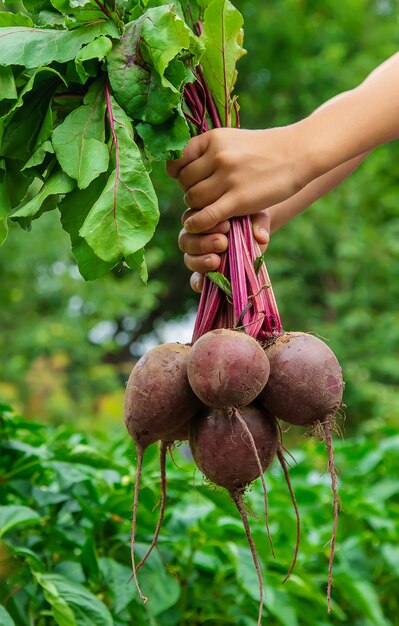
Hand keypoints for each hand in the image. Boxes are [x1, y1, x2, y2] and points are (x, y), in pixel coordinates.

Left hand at [167, 126, 307, 233]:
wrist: (298, 153)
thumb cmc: (264, 150)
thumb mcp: (232, 140)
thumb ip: (208, 152)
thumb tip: (178, 167)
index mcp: (213, 138)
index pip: (177, 160)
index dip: (179, 174)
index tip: (189, 179)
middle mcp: (217, 155)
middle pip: (185, 183)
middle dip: (190, 192)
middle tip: (206, 196)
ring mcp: (227, 177)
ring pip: (193, 200)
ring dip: (198, 208)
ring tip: (212, 206)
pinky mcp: (238, 199)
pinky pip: (206, 216)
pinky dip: (198, 224)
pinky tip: (199, 225)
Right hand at [179, 210, 270, 291]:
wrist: (257, 236)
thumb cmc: (252, 220)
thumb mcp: (256, 218)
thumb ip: (258, 224)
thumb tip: (261, 238)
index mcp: (200, 218)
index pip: (191, 220)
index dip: (206, 224)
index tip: (227, 225)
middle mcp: (194, 236)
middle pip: (185, 241)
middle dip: (203, 243)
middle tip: (223, 243)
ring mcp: (198, 256)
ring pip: (188, 259)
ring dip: (201, 261)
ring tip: (216, 261)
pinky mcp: (205, 274)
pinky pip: (195, 280)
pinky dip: (198, 282)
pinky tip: (204, 284)